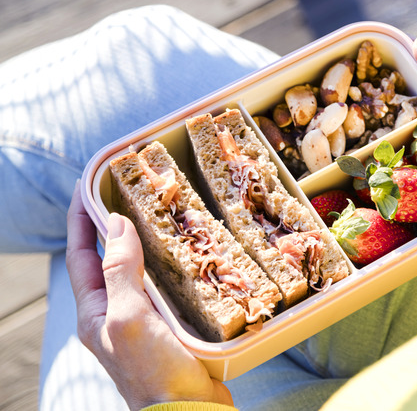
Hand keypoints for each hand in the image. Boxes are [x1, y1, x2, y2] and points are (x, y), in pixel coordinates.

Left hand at [65, 182, 232, 409]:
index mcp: (95, 311)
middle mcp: (117, 312)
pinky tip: (195, 253)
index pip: (80, 255)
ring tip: (167, 215)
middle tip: (135, 193)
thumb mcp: (129, 318)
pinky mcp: (174, 326)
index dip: (82, 219)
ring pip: (144, 270)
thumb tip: (116, 223)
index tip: (89, 185)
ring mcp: (146, 320)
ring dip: (152, 243)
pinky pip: (171, 286)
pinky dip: (178, 265)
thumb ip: (120, 272)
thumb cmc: (154, 372)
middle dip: (118, 225)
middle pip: (112, 259)